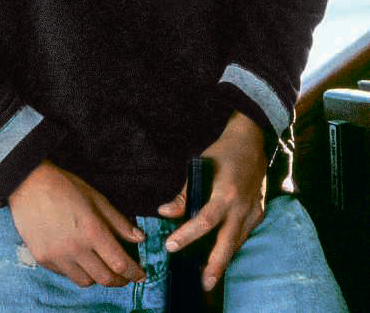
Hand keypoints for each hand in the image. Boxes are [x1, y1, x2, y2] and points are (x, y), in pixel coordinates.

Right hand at [8, 159, 146, 287]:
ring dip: (98, 277)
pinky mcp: (43, 259)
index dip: (134, 272)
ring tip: (102, 266)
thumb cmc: (65, 186)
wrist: (28, 184)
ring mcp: (57, 256)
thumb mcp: (96, 198)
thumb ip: (118, 221)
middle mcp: (74, 248)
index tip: (141, 274)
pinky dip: (77, 271)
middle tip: (125, 275)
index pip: (119, 262)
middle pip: (104, 278)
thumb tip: (139, 238)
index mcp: (91, 230)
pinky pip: (66, 274)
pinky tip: (80, 259)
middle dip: (119, 280)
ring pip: (85, 281)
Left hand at [157, 112, 267, 291]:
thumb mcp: (200, 166)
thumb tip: (165, 213)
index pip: (205, 221)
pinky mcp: (258, 212)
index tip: (171, 246)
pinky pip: (244, 234)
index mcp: (226, 192)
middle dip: (215, 265)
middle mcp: (242, 206)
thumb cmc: (223, 152)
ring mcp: (253, 210)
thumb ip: (184, 194)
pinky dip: (232, 245)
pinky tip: (222, 255)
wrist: (251, 140)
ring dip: (224, 259)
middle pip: (227, 242)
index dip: (187, 235)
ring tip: (210, 276)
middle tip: (204, 283)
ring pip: (237, 242)